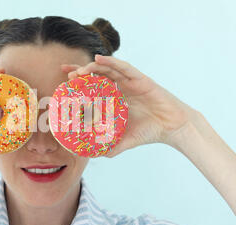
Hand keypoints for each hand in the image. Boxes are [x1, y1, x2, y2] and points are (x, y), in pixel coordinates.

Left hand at [61, 54, 198, 156]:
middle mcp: (121, 86)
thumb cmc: (150, 131)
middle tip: (67, 74)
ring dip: (92, 67)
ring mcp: (130, 81)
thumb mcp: (126, 140)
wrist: (172, 127)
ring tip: (79, 71)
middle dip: (82, 72)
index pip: (94, 87)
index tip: (63, 81)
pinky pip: (123, 67)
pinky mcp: (140, 78)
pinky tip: (99, 59)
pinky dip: (111, 62)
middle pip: (98, 75)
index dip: (79, 83)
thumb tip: (95, 155)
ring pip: (108, 69)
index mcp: (116, 97)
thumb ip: (111, 147)